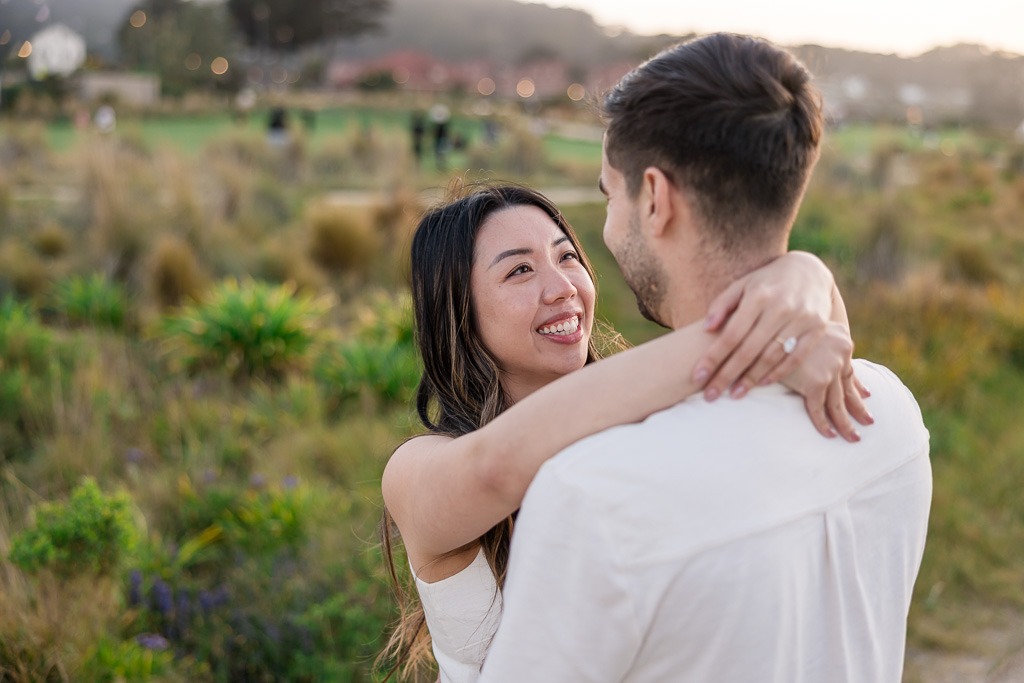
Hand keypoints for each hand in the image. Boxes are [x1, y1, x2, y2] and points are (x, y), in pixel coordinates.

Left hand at [691, 252, 833, 399]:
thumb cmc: (766, 282)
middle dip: (727, 375)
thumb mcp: (743, 284)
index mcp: (758, 296)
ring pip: (772, 356)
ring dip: (751, 379)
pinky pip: (796, 357)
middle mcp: (781, 308)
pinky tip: (762, 384)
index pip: (731, 334)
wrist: (809, 270)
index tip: (697, 377)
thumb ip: (722, 304)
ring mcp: (801, 319)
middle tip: (711, 396)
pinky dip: (778, 373)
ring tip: (734, 395)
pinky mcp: (818, 329)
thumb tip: (706, 328)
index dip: (713, 357)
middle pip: (749, 349)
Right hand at [780, 322, 872, 439]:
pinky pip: (819, 409)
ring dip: (846, 424)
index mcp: (841, 337)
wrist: (769, 322)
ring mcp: (830, 368)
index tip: (866, 395)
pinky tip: (829, 435)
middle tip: (869, 421)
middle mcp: (842, 352)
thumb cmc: (781, 323)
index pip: (850, 369)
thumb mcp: (803, 328)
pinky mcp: (815, 382)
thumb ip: (813, 341)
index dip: (858, 385)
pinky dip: (823, 424)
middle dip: (858, 407)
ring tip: (854, 437)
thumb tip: (812, 354)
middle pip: (848, 388)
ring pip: (838, 403)